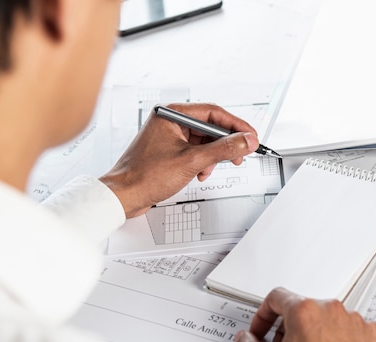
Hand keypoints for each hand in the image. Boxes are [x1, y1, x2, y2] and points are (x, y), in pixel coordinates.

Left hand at [99, 103, 258, 217]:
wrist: (124, 195)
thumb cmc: (144, 176)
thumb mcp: (192, 161)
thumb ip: (223, 149)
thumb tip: (245, 141)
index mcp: (172, 114)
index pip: (213, 112)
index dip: (236, 125)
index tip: (250, 137)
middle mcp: (170, 121)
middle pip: (210, 127)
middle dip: (225, 144)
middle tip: (240, 155)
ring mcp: (169, 136)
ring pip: (204, 141)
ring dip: (213, 157)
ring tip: (209, 169)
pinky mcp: (170, 150)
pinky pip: (195, 151)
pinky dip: (202, 162)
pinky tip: (199, 173)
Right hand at [234, 288, 375, 341]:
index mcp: (304, 311)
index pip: (276, 298)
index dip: (263, 316)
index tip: (263, 330)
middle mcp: (331, 310)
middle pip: (302, 309)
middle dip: (289, 329)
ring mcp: (354, 321)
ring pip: (327, 320)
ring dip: (315, 335)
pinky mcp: (371, 335)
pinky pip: (350, 331)